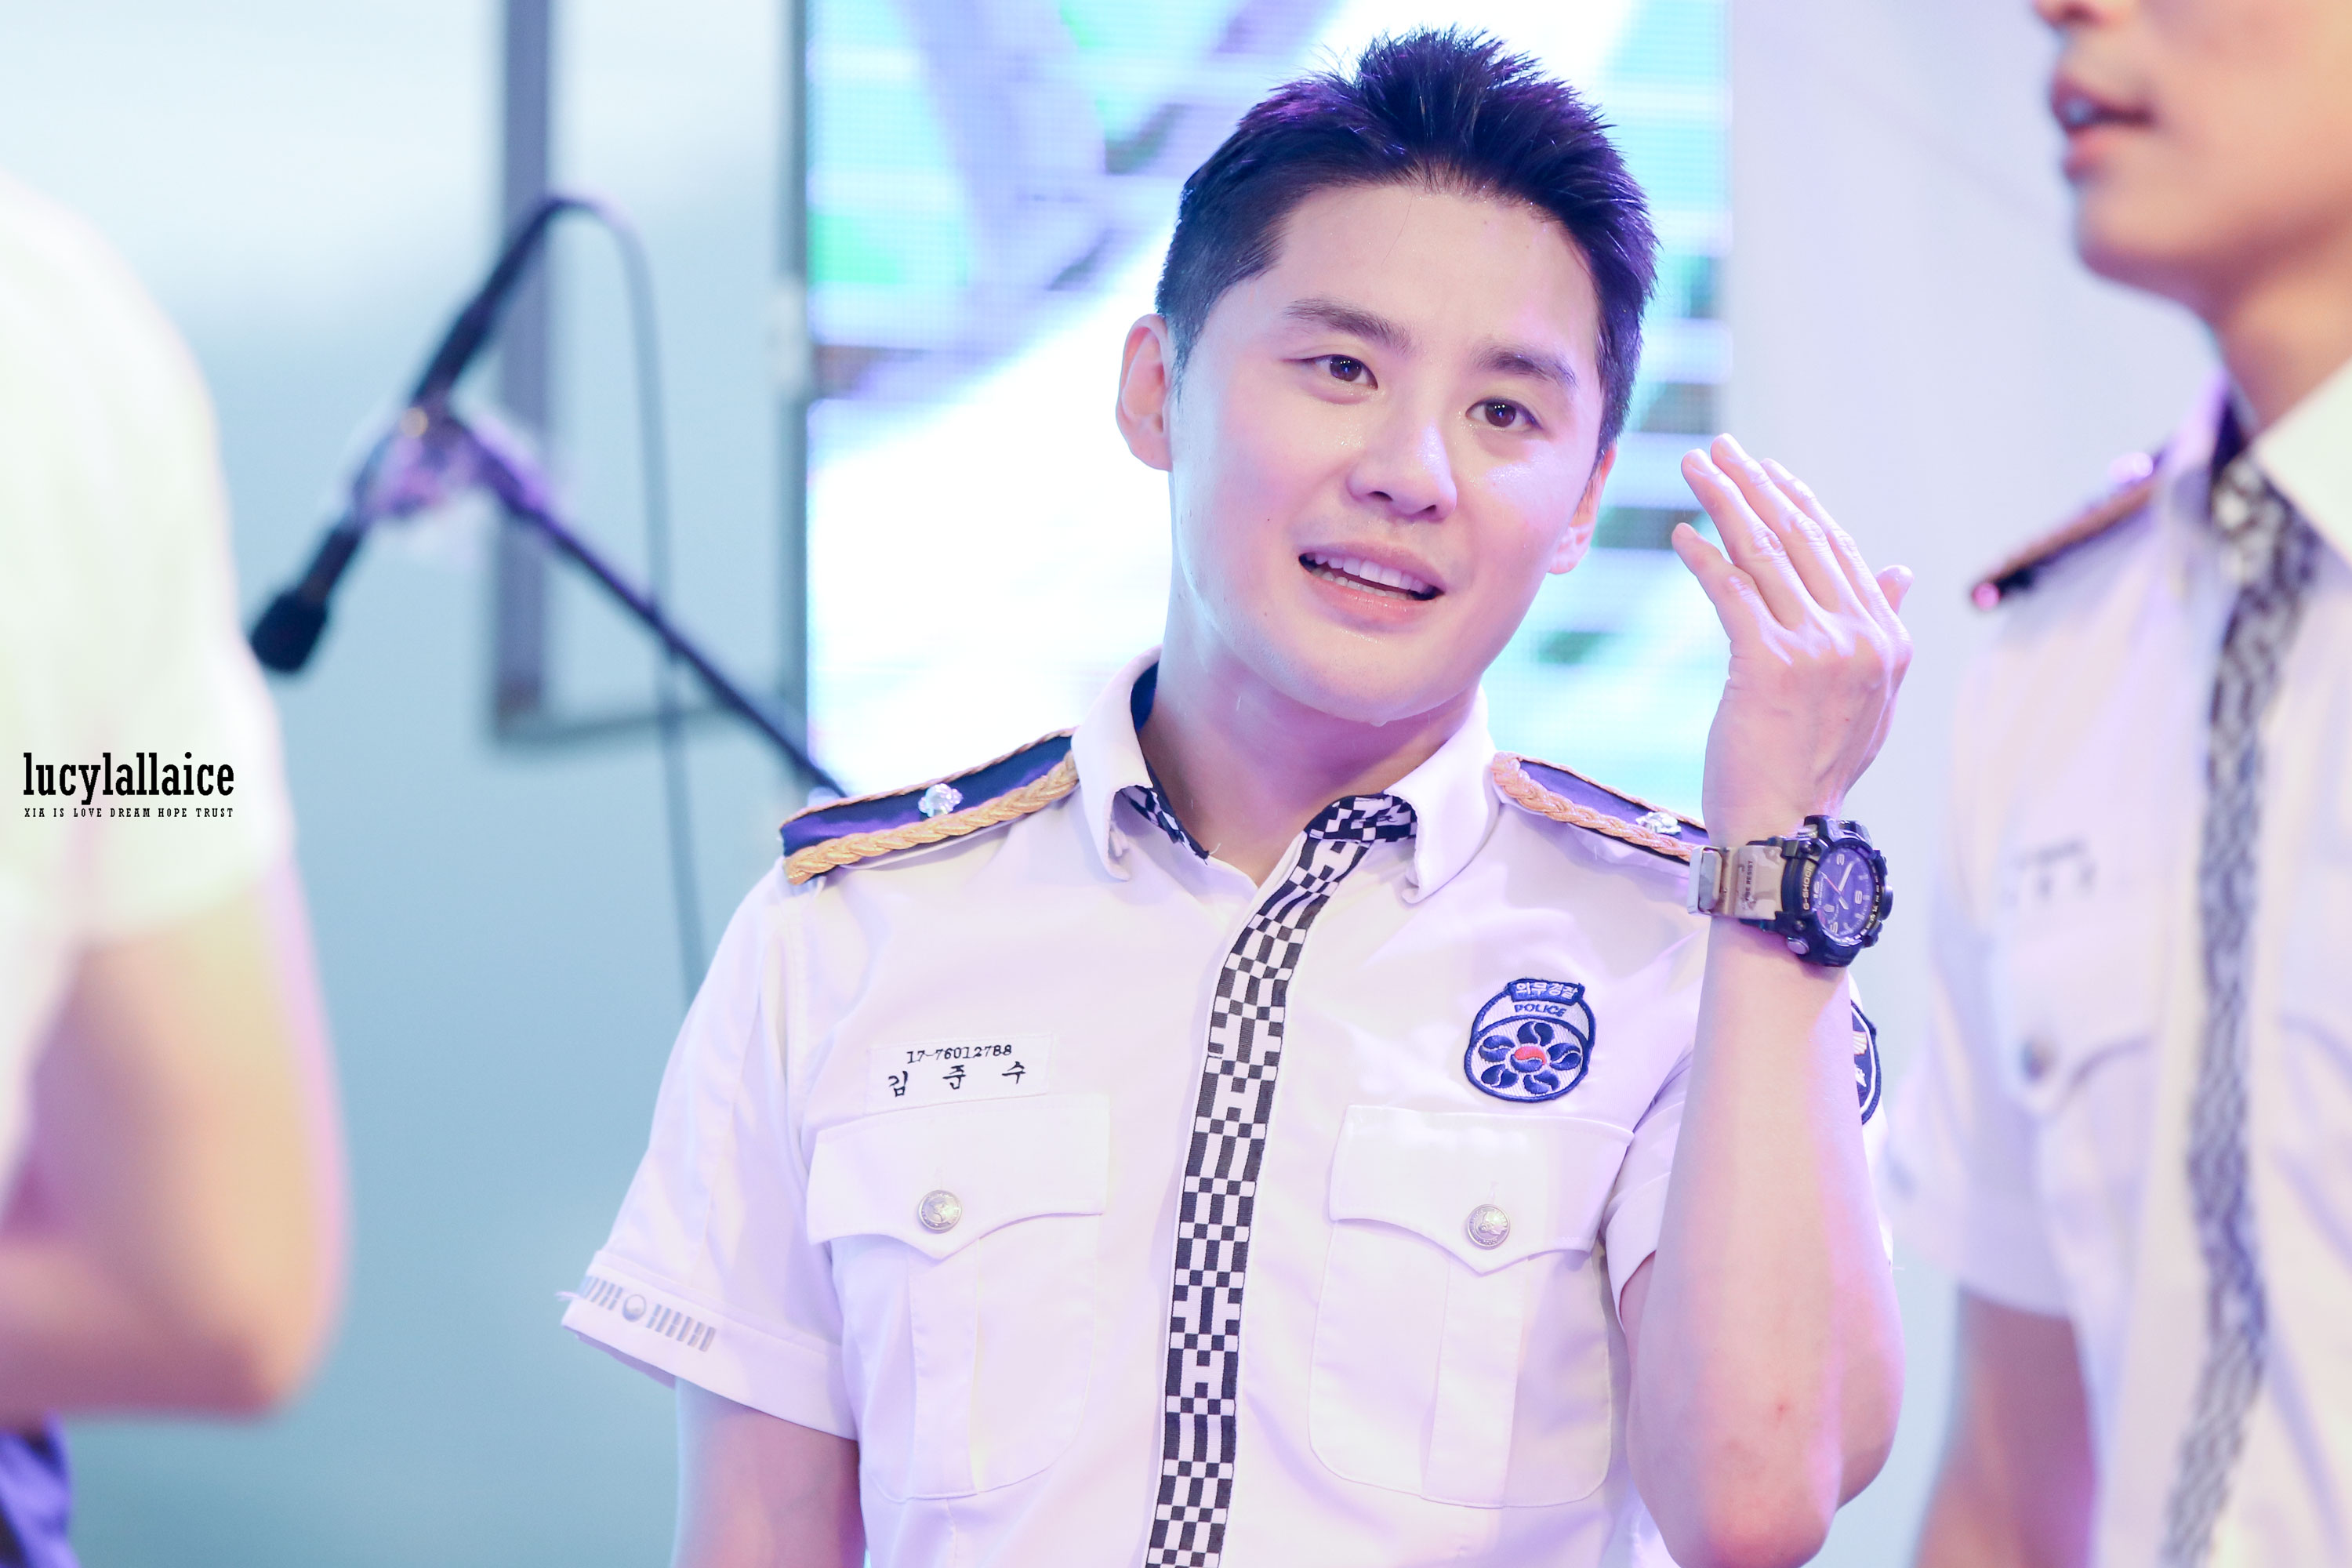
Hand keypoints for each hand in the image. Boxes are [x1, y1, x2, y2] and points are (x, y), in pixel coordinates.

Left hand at [1670, 435, 1912, 848]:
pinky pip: (1732, 592)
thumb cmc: (1812, 770)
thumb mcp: (1866, 699)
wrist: (1785, 833)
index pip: (1837, 549)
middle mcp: (1861, 637)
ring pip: (1764, 553)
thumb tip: (1897, 569)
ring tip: (1696, 468)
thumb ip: (1880, 628)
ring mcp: (1819, 649)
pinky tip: (1681, 535)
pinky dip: (1704, 557)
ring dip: (1725, 501)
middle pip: (1801, 537)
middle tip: (1721, 449)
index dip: (1798, 502)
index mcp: (1887, 640)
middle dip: (1757, 484)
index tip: (1766, 470)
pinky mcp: (1769, 664)